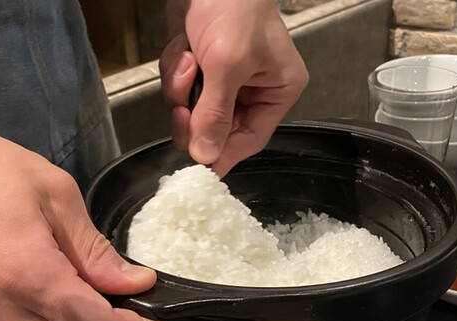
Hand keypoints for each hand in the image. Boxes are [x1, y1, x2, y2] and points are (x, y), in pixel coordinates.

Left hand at [160, 0, 308, 175]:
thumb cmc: (233, 9)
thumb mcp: (227, 66)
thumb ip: (216, 114)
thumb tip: (207, 156)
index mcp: (278, 90)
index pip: (251, 137)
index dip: (225, 154)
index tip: (201, 169)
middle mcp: (256, 88)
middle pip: (219, 127)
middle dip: (196, 115)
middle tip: (183, 110)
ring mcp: (228, 77)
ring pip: (196, 108)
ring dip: (183, 88)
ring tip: (189, 60)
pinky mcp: (205, 65)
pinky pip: (184, 86)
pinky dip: (177, 70)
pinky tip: (184, 48)